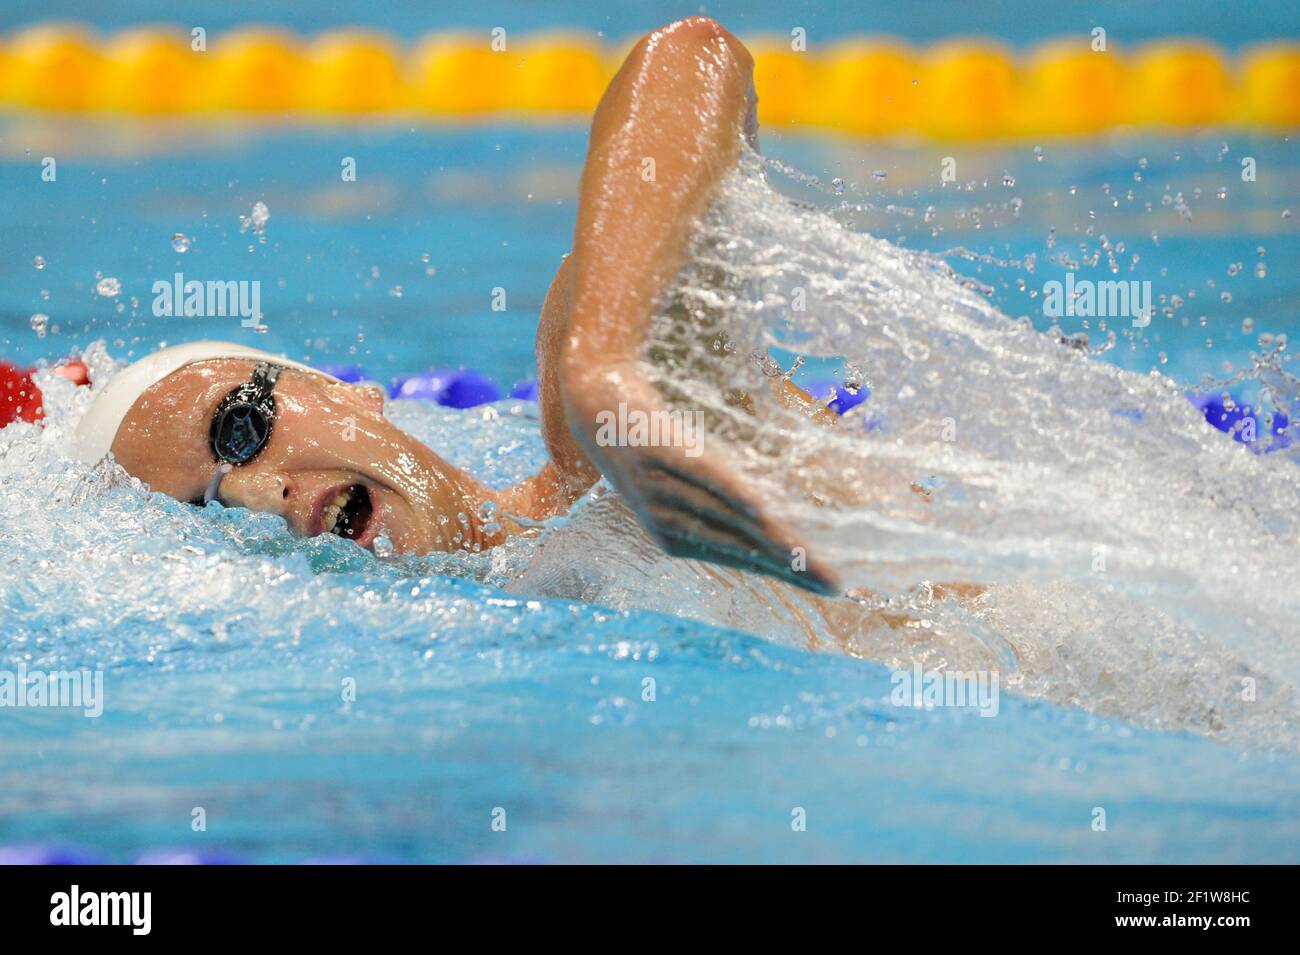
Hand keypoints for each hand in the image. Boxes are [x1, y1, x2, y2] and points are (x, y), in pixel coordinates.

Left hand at [563, 360, 841, 595]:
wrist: (595, 400)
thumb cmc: (646, 444)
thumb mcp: (680, 483)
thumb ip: (719, 503)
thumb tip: (770, 515)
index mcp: (678, 536)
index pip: (745, 560)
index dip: (788, 573)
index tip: (831, 587)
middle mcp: (670, 521)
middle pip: (744, 548)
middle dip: (791, 568)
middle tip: (836, 584)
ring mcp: (664, 489)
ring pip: (728, 518)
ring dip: (772, 539)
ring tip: (809, 557)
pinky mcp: (660, 451)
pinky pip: (702, 475)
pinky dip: (731, 491)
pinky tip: (759, 507)